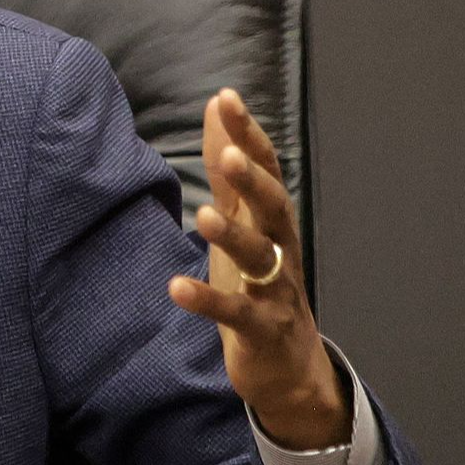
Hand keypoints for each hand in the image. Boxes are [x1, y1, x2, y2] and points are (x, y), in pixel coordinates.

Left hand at [167, 90, 349, 449]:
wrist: (288, 365)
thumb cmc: (258, 283)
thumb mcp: (243, 223)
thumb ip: (228, 171)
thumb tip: (218, 107)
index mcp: (274, 222)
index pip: (267, 170)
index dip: (248, 135)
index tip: (227, 99)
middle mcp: (281, 250)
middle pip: (274, 208)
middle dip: (253, 181)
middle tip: (228, 155)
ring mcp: (275, 290)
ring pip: (261, 259)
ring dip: (234, 236)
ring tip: (202, 216)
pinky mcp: (261, 329)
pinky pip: (237, 314)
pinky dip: (208, 301)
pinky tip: (177, 287)